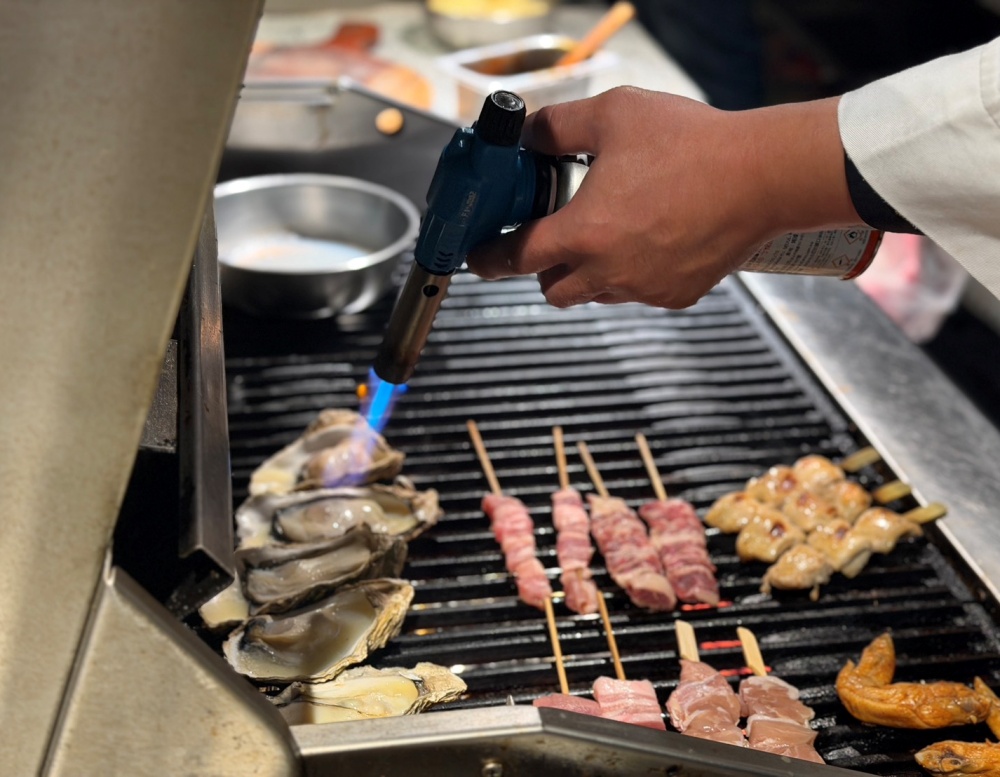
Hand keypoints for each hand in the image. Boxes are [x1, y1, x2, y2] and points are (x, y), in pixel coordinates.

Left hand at [466, 87, 859, 308]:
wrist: (762, 176)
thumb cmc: (690, 144)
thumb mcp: (612, 115)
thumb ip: (558, 128)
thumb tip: (529, 134)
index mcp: (583, 233)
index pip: (517, 258)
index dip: (489, 258)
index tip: (477, 259)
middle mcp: (608, 272)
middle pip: (552, 291)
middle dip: (543, 269)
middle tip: (553, 238)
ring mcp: (644, 289)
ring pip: (596, 295)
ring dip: (588, 273)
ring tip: (610, 232)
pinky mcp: (677, 295)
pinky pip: (639, 293)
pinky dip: (633, 274)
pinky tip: (652, 238)